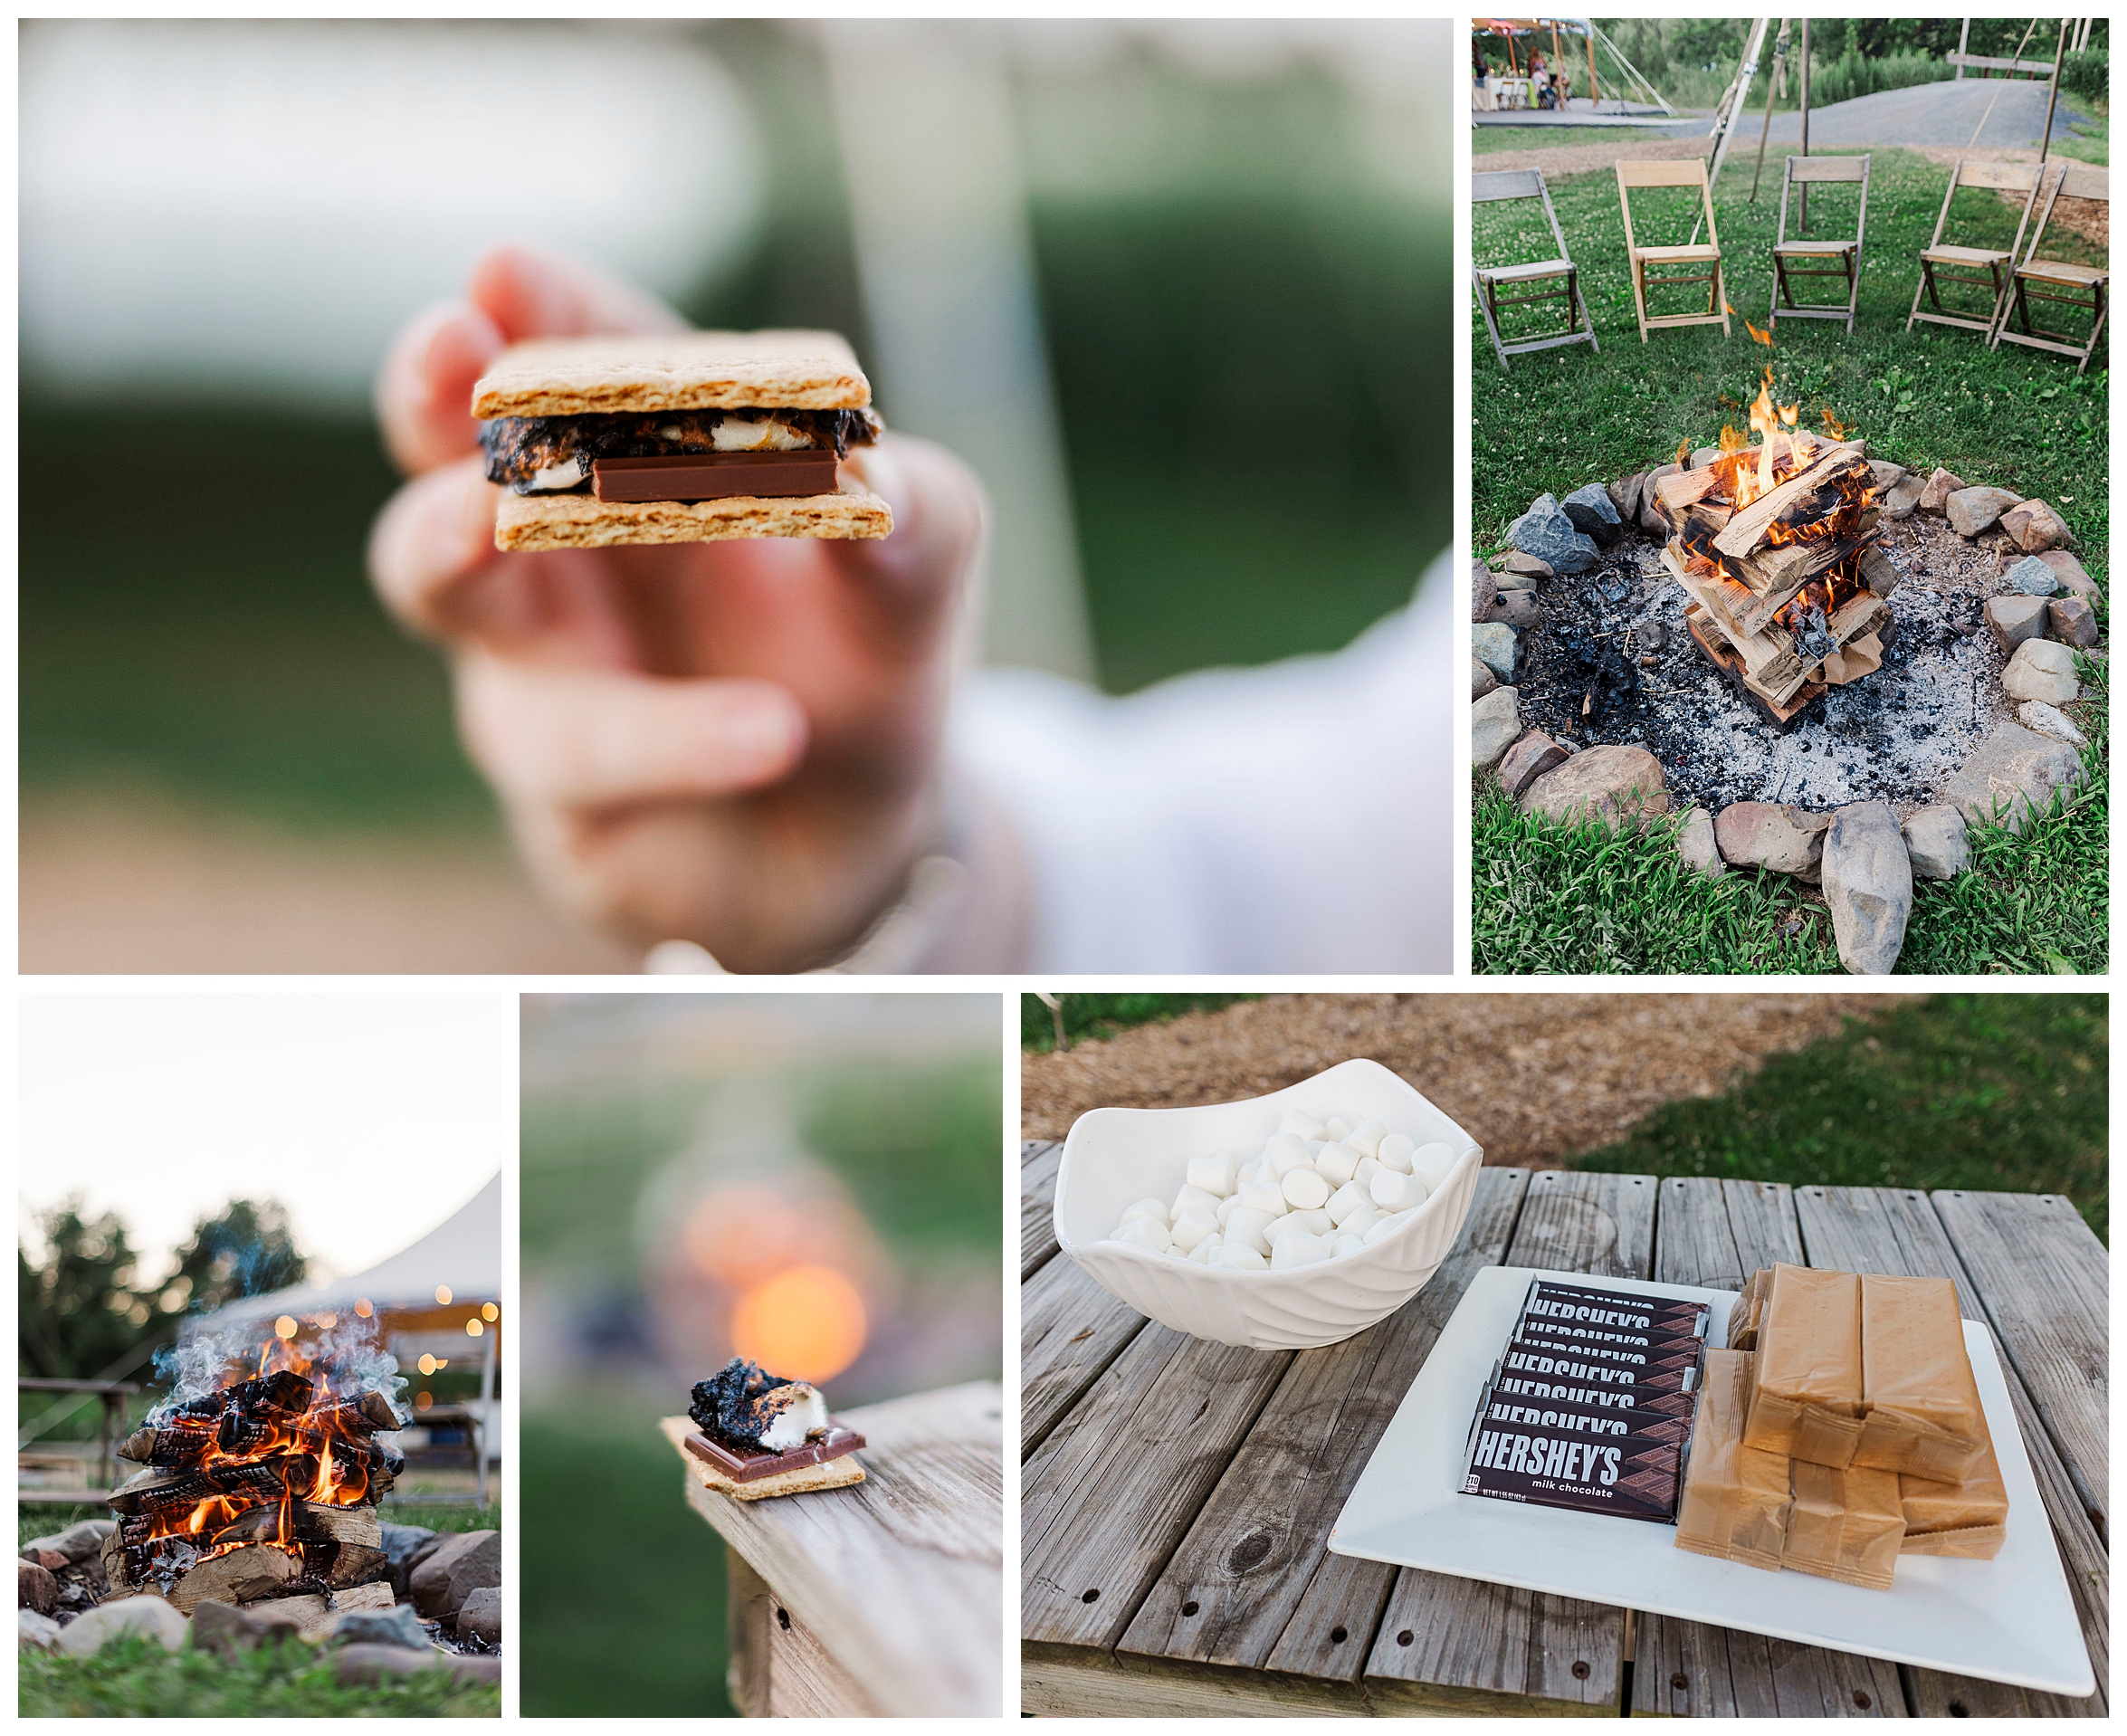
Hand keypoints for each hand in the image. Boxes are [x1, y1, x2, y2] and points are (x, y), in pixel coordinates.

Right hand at [368, 247, 990, 971]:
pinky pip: (593, 752)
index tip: (508, 265)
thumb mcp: (919, 578)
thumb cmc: (864, 664)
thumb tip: (876, 481)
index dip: (543, 309)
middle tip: (444, 347)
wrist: (860, 838)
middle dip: (430, 395)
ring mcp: (539, 671)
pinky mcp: (560, 790)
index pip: (584, 358)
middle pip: (449, 451)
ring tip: (487, 517)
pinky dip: (677, 734)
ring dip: (461, 546)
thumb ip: (917, 517)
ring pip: (457, 596)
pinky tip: (775, 730)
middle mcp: (564, 550)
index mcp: (648, 458)